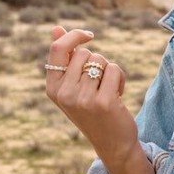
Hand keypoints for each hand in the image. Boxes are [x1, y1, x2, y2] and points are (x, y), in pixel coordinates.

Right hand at [45, 26, 154, 173]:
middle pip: (85, 53)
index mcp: (52, 88)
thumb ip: (65, 59)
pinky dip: (121, 79)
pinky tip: (118, 96)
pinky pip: (115, 70)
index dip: (74, 36)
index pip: (58, 49)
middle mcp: (64, 94)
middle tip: (98, 83)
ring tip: (107, 91)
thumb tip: (56, 28)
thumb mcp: (73, 86)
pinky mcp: (103, 102)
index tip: (89, 35)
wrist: (112, 144)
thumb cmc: (92, 111)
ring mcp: (83, 99)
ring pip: (100, 61)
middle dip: (96, 61)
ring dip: (109, 72)